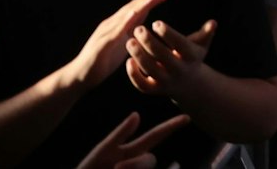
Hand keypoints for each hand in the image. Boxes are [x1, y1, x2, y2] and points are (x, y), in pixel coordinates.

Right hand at [70, 0, 167, 90]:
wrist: (81, 77)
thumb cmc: (103, 61)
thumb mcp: (123, 42)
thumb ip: (131, 29)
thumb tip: (145, 17)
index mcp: (118, 25)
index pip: (136, 8)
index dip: (150, 0)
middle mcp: (111, 25)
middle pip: (132, 8)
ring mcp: (105, 33)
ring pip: (124, 16)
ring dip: (139, 6)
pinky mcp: (101, 44)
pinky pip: (114, 32)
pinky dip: (124, 22)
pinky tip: (133, 15)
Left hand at [74, 111, 191, 168]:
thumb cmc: (90, 168)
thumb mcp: (102, 150)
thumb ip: (121, 134)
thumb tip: (137, 114)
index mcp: (130, 151)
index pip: (155, 136)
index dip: (171, 126)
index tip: (187, 117)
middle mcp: (136, 162)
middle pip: (150, 158)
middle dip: (136, 163)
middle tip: (116, 168)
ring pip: (148, 165)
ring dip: (132, 168)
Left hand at [124, 20, 214, 98]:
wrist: (191, 85)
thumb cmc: (193, 58)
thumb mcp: (201, 46)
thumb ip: (206, 33)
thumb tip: (213, 22)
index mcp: (191, 57)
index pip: (180, 44)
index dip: (168, 34)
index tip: (156, 22)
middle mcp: (180, 70)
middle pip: (162, 56)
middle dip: (149, 42)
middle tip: (138, 29)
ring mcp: (167, 81)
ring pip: (150, 69)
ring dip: (138, 55)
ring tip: (129, 41)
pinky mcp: (155, 90)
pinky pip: (142, 85)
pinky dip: (134, 75)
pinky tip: (128, 61)